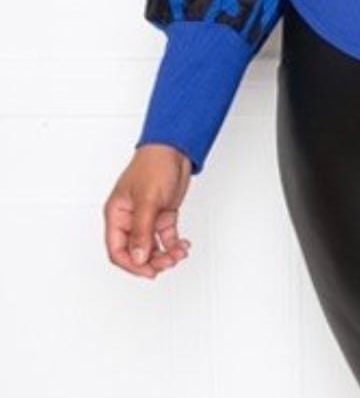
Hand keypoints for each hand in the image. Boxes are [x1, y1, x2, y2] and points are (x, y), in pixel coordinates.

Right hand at [103, 144, 193, 278]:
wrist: (176, 149)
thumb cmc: (154, 165)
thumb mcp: (147, 200)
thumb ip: (142, 230)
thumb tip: (138, 258)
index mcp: (116, 214)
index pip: (117, 250)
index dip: (132, 264)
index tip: (148, 271)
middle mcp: (130, 218)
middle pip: (136, 252)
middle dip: (152, 260)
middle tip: (168, 262)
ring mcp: (147, 217)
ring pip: (152, 246)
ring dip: (165, 254)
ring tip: (178, 254)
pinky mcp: (162, 214)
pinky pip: (165, 237)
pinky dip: (174, 244)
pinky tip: (183, 246)